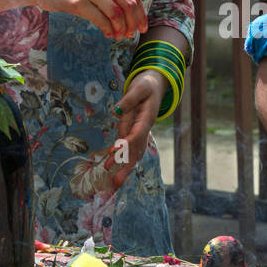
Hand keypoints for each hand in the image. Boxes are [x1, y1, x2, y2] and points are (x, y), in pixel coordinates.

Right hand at [37, 0, 147, 39]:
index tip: (143, 26)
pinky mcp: (78, 2)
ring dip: (121, 28)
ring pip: (116, 13)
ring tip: (120, 36)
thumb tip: (131, 11)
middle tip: (133, 34)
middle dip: (134, 23)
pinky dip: (108, 30)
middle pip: (128, 4)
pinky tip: (109, 34)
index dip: (141, 14)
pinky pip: (101, 20)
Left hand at [108, 70, 166, 188]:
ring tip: (114, 181)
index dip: (126, 143)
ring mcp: (140, 131)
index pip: (137, 134)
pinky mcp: (134, 130)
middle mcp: (144, 128)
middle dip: (127, 166)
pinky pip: (129, 147)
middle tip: (117, 182)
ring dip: (124, 166)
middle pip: (137, 150)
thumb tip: (116, 111)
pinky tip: (111, 165)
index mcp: (147, 118)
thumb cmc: (148, 85)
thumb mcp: (139, 87)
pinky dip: (121, 157)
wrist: (156, 85)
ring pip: (133, 152)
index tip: (114, 151)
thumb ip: (129, 99)